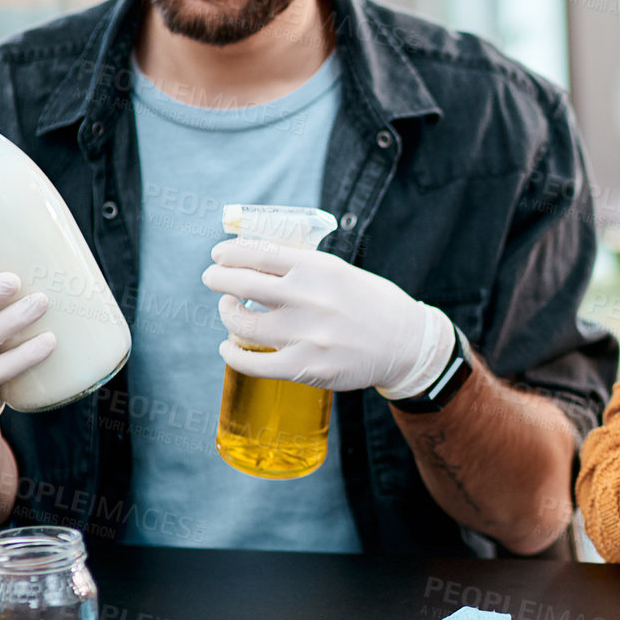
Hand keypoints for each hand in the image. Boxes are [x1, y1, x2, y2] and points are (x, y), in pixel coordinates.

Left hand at [202, 239, 453, 395]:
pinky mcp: (305, 366)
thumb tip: (257, 261)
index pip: (257, 252)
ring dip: (227, 314)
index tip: (219, 254)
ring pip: (241, 323)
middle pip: (240, 283)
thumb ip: (303, 268)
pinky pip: (252, 363)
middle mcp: (308, 297)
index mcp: (317, 267)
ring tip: (229, 310)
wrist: (406, 344)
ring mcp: (305, 334)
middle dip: (217, 278)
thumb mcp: (341, 272)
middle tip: (213, 278)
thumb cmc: (371, 304)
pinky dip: (233, 355)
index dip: (230, 252)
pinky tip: (229, 349)